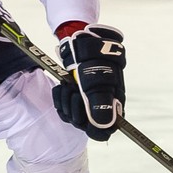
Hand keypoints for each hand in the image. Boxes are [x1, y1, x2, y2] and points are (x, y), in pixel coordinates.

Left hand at [52, 24, 125, 140]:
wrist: (82, 41)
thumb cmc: (94, 58)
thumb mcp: (98, 81)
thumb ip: (100, 105)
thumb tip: (104, 127)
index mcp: (113, 105)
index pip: (103, 131)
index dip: (93, 128)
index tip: (85, 119)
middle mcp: (100, 106)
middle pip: (83, 125)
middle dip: (74, 110)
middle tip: (74, 92)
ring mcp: (86, 101)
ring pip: (71, 117)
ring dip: (65, 101)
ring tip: (68, 85)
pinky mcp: (74, 96)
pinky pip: (63, 108)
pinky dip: (60, 97)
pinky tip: (62, 86)